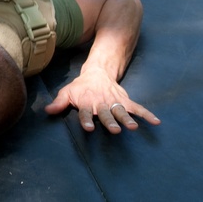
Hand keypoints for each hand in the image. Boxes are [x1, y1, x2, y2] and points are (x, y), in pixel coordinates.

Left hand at [44, 67, 159, 133]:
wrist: (97, 72)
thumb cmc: (81, 87)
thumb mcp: (67, 92)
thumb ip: (59, 103)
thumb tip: (46, 111)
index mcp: (87, 103)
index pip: (86, 112)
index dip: (86, 120)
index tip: (88, 128)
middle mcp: (102, 103)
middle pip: (106, 114)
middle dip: (110, 122)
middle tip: (115, 130)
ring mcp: (115, 102)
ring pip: (121, 111)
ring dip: (127, 119)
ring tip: (133, 127)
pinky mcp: (125, 101)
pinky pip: (138, 108)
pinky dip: (147, 114)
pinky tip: (156, 122)